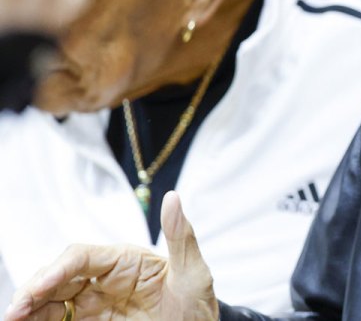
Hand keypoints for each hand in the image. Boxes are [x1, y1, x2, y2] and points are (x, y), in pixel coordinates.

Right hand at [4, 192, 218, 320]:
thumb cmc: (198, 304)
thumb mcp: (194, 273)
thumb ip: (181, 238)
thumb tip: (172, 197)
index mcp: (125, 261)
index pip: (82, 258)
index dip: (58, 269)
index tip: (41, 286)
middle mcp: (104, 280)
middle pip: (58, 278)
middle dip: (34, 290)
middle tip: (15, 311)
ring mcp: (95, 304)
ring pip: (52, 301)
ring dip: (30, 307)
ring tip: (13, 319)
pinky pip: (59, 320)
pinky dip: (40, 320)